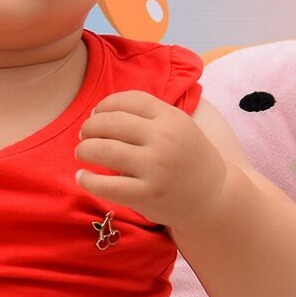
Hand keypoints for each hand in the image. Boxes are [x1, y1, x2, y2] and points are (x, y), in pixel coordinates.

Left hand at [74, 91, 227, 228]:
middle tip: (84, 135)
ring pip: (104, 150)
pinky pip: (106, 185)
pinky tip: (82, 176)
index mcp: (171, 118)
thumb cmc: (187, 158)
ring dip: (85, 149)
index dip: (105, 105)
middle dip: (90, 127)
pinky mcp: (147, 194)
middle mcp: (164, 139)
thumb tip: (97, 113)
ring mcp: (156, 167)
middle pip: (111, 122)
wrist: (213, 196)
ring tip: (82, 152)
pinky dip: (87, 179)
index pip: (129, 100)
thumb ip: (146, 117)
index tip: (96, 114)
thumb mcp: (177, 127)